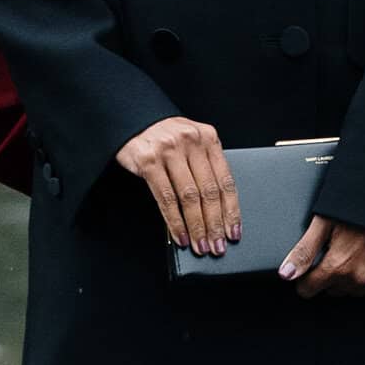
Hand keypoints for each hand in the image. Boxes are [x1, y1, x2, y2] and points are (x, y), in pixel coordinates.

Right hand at [117, 116, 240, 255]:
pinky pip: (166, 198)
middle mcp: (192, 142)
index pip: (226, 181)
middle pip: (209, 192)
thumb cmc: (164, 135)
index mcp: (209, 138)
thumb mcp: (191, 142)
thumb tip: (217, 210)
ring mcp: (169, 151)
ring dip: (197, 227)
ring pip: (189, 198)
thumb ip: (204, 166)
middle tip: (217, 246)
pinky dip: (175, 221)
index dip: (231, 211)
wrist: (131, 118)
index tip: (234, 232)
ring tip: (201, 245)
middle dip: (215, 224)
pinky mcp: (149, 161)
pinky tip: (181, 235)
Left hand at [278, 215, 364, 299]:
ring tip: (358, 250)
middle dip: (331, 274)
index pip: (309, 289)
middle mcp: (359, 278)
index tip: (312, 267)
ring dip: (352, 277)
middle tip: (339, 249)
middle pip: (333, 290)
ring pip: (355, 291)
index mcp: (338, 265)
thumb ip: (304, 251)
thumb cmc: (359, 205)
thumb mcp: (325, 221)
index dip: (307, 278)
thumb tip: (285, 275)